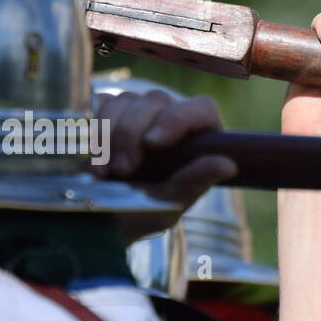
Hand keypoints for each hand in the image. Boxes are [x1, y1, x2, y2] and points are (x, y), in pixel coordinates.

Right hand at [92, 90, 236, 240]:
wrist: (98, 220)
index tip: (152, 143)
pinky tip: (92, 159)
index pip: (200, 109)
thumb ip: (193, 183)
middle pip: (156, 101)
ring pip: (126, 101)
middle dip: (131, 134)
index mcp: (198, 138)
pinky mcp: (110, 110)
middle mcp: (171, 117)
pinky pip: (101, 105)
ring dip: (109, 136)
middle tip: (120, 170)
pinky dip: (93, 131)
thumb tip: (227, 165)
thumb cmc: (139, 215)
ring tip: (102, 173)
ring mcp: (139, 111)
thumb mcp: (165, 206)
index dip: (176, 119)